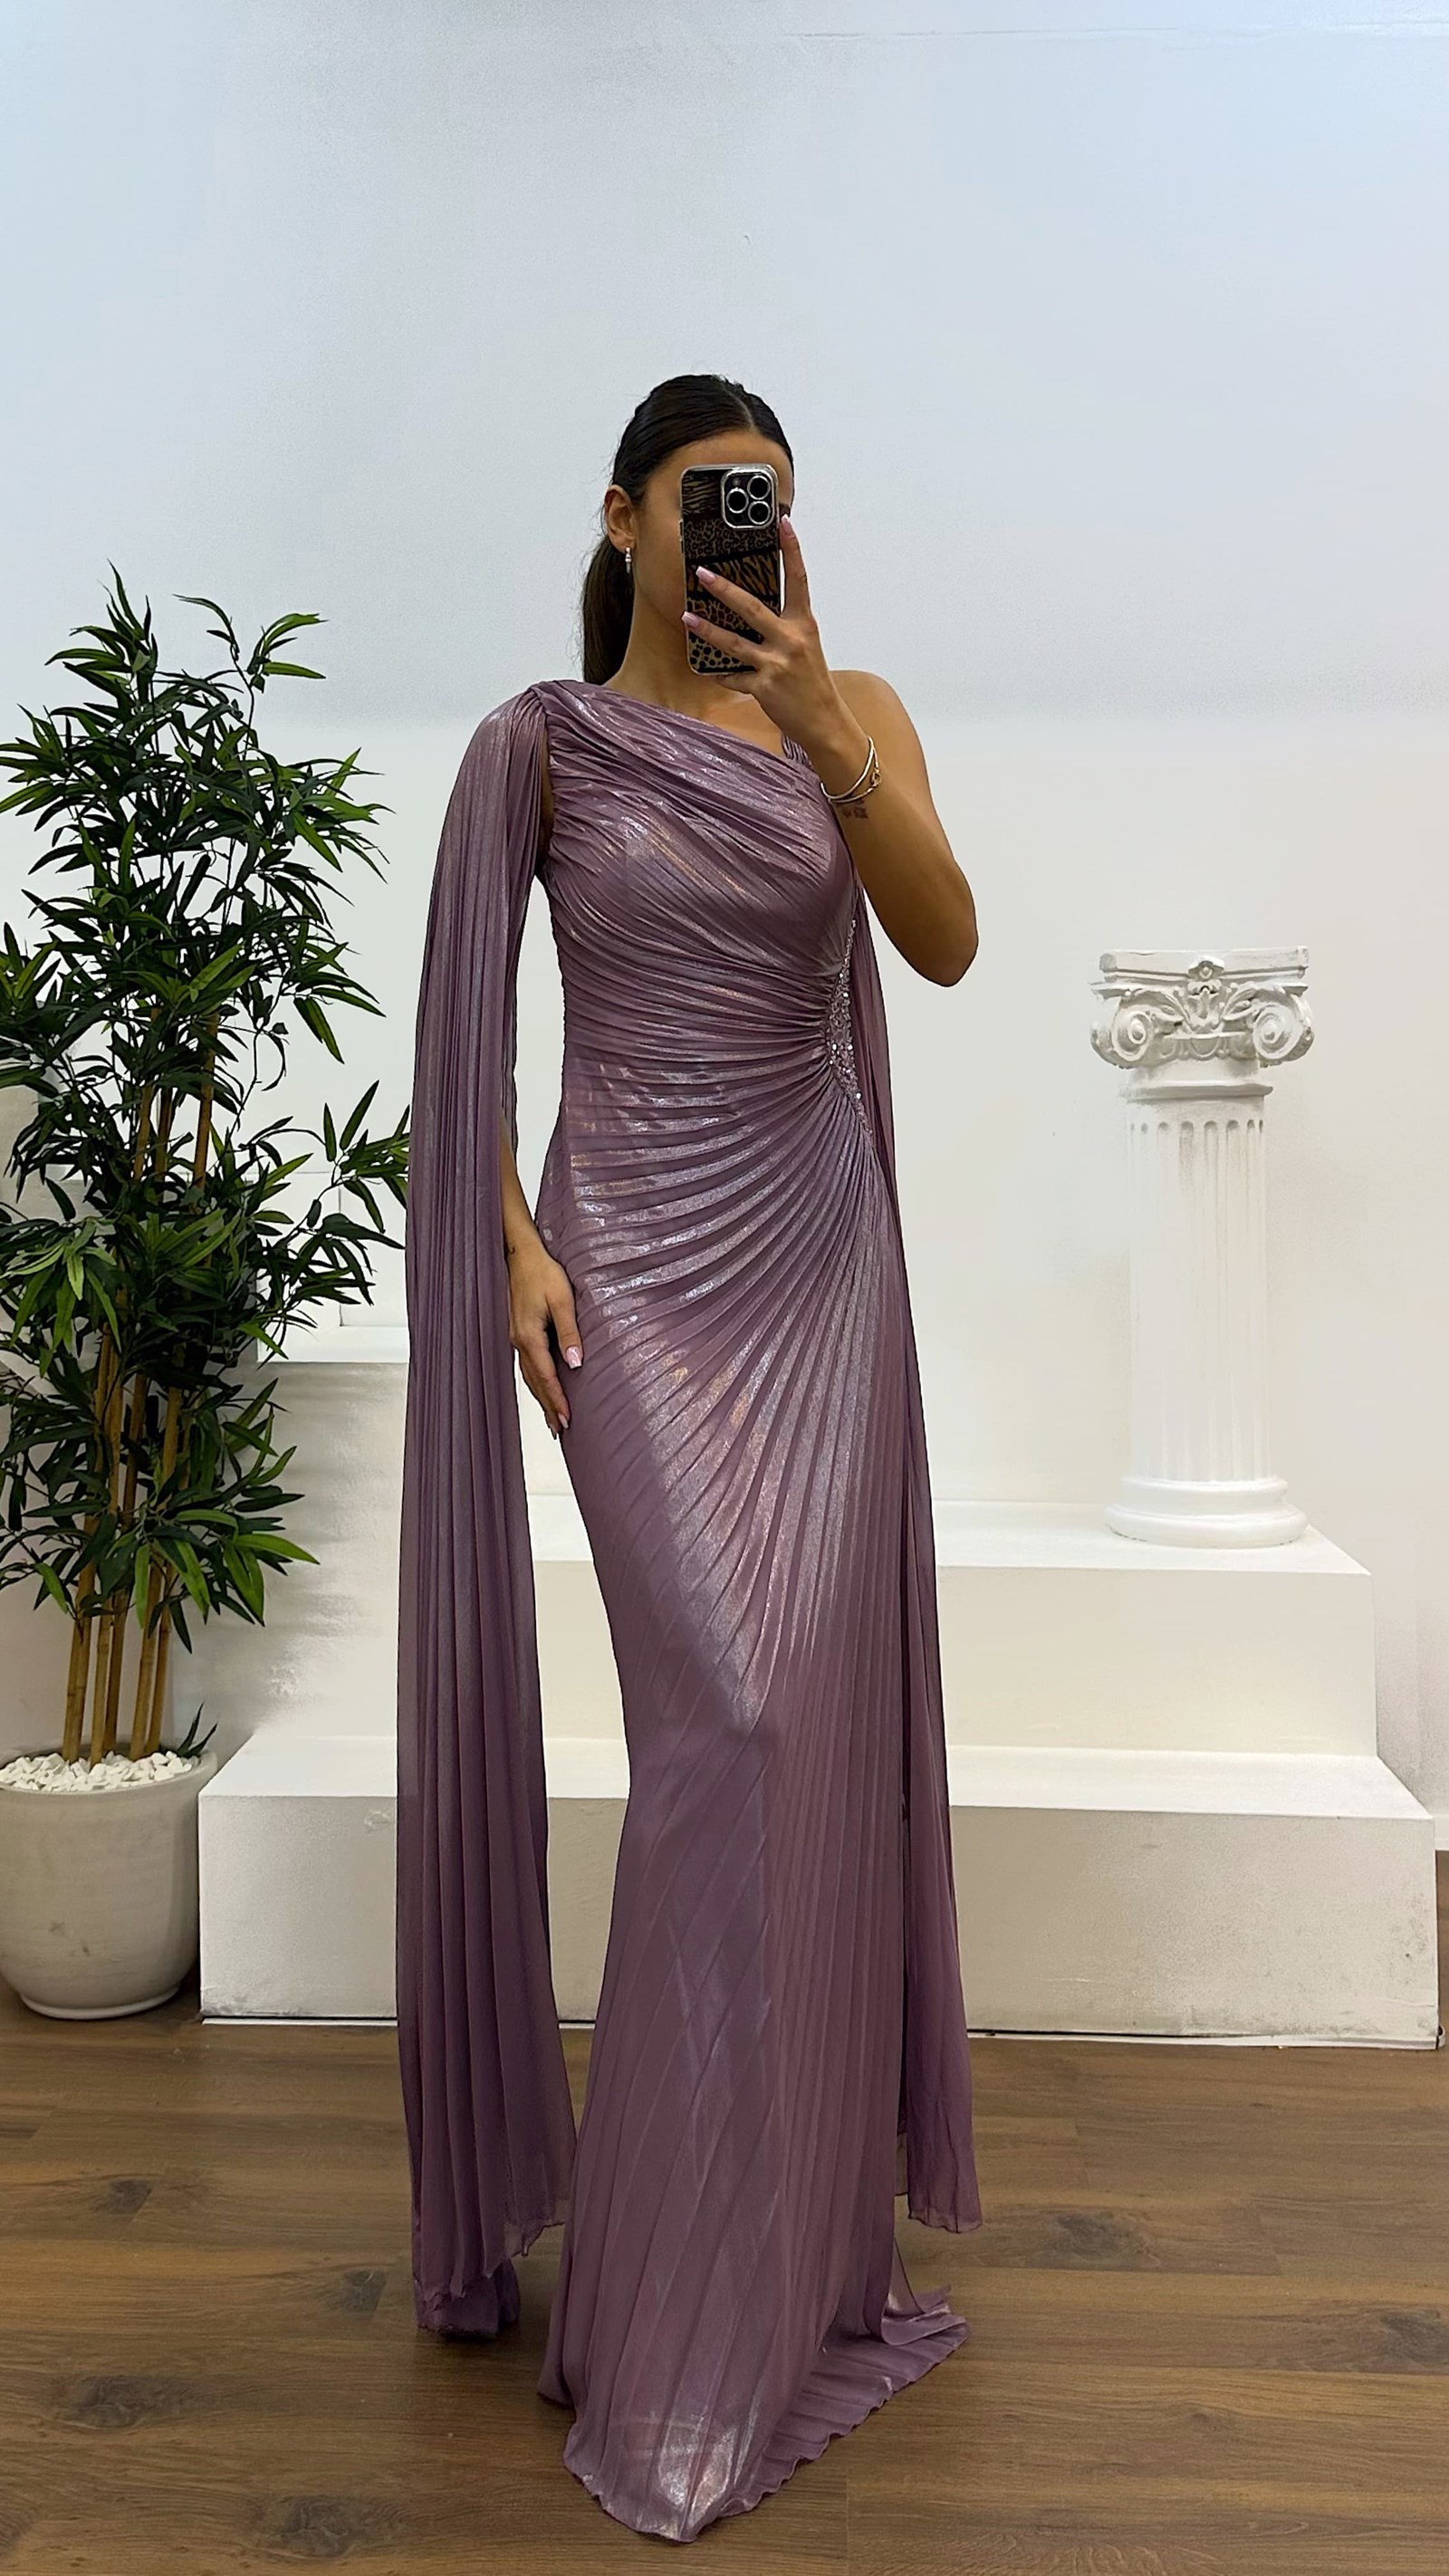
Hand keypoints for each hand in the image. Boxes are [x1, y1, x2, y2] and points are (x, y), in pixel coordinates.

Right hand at [506, 1234, 581, 1437]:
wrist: (520, 1254)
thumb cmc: (543, 1272)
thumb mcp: (562, 1300)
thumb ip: (569, 1332)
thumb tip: (575, 1363)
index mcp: (529, 1337)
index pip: (546, 1377)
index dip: (557, 1400)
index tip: (567, 1419)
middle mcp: (519, 1341)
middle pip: (534, 1382)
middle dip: (548, 1406)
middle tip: (560, 1430)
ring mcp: (516, 1337)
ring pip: (528, 1376)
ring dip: (541, 1397)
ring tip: (552, 1418)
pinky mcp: (519, 1331)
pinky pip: (526, 1364)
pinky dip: (535, 1381)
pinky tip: (542, 1386)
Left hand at [683, 516, 865, 778]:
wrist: (824, 721)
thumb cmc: (812, 682)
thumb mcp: (806, 647)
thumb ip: (785, 626)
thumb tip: (753, 609)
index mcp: (804, 625)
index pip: (799, 579)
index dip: (792, 549)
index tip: (782, 523)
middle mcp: (791, 640)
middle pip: (752, 607)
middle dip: (724, 590)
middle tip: (702, 574)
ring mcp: (776, 664)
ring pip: (733, 642)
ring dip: (707, 629)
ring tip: (687, 617)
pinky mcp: (764, 687)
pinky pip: (734, 677)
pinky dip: (721, 674)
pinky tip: (708, 669)